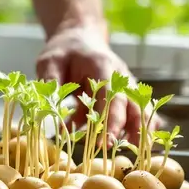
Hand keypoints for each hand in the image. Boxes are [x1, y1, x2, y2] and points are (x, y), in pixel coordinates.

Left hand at [36, 24, 149, 147]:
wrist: (79, 37)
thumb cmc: (64, 50)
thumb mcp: (50, 60)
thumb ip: (51, 81)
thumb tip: (49, 107)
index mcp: (103, 66)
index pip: (112, 95)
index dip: (110, 119)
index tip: (104, 141)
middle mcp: (120, 74)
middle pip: (130, 104)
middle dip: (125, 128)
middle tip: (114, 150)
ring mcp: (125, 83)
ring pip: (139, 107)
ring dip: (139, 128)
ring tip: (136, 151)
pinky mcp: (123, 92)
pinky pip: (136, 109)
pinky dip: (139, 125)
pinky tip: (138, 142)